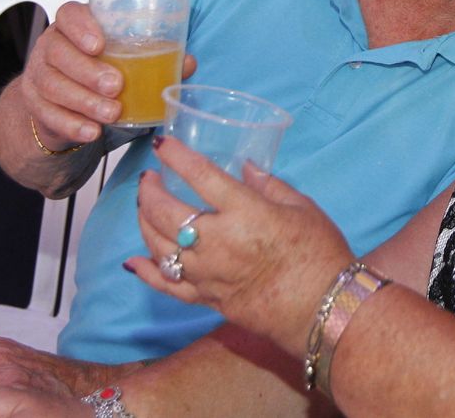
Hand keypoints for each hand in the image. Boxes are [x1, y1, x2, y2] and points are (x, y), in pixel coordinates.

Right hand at [18, 2, 199, 148]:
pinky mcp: (34, 104)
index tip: (100, 44)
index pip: (68, 14)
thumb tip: (188, 62)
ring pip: (52, 85)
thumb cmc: (100, 69)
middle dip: (87, 71)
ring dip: (84, 101)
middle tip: (116, 86)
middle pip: (58, 52)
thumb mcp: (125, 59)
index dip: (80, 27)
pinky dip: (72, 124)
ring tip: (111, 113)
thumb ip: (156, 57)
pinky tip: (92, 132)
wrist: (64, 102)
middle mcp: (50, 45)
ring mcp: (38, 74)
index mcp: (73, 25)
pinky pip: (47, 114)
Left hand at [128, 137, 353, 356]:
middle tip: (150, 177)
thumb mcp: (302, 207)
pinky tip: (133, 261)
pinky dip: (146, 271)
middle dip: (150, 190)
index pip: (200, 175)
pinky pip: (166, 285)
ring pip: (158, 245)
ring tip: (145, 206)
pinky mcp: (206, 297)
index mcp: (244, 211)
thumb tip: (245, 168)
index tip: (162, 145)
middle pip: (166, 212)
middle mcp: (217, 241)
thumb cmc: (319, 253)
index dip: (177, 156)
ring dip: (144, 222)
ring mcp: (207, 272)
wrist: (321, 309)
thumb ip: (269, 185)